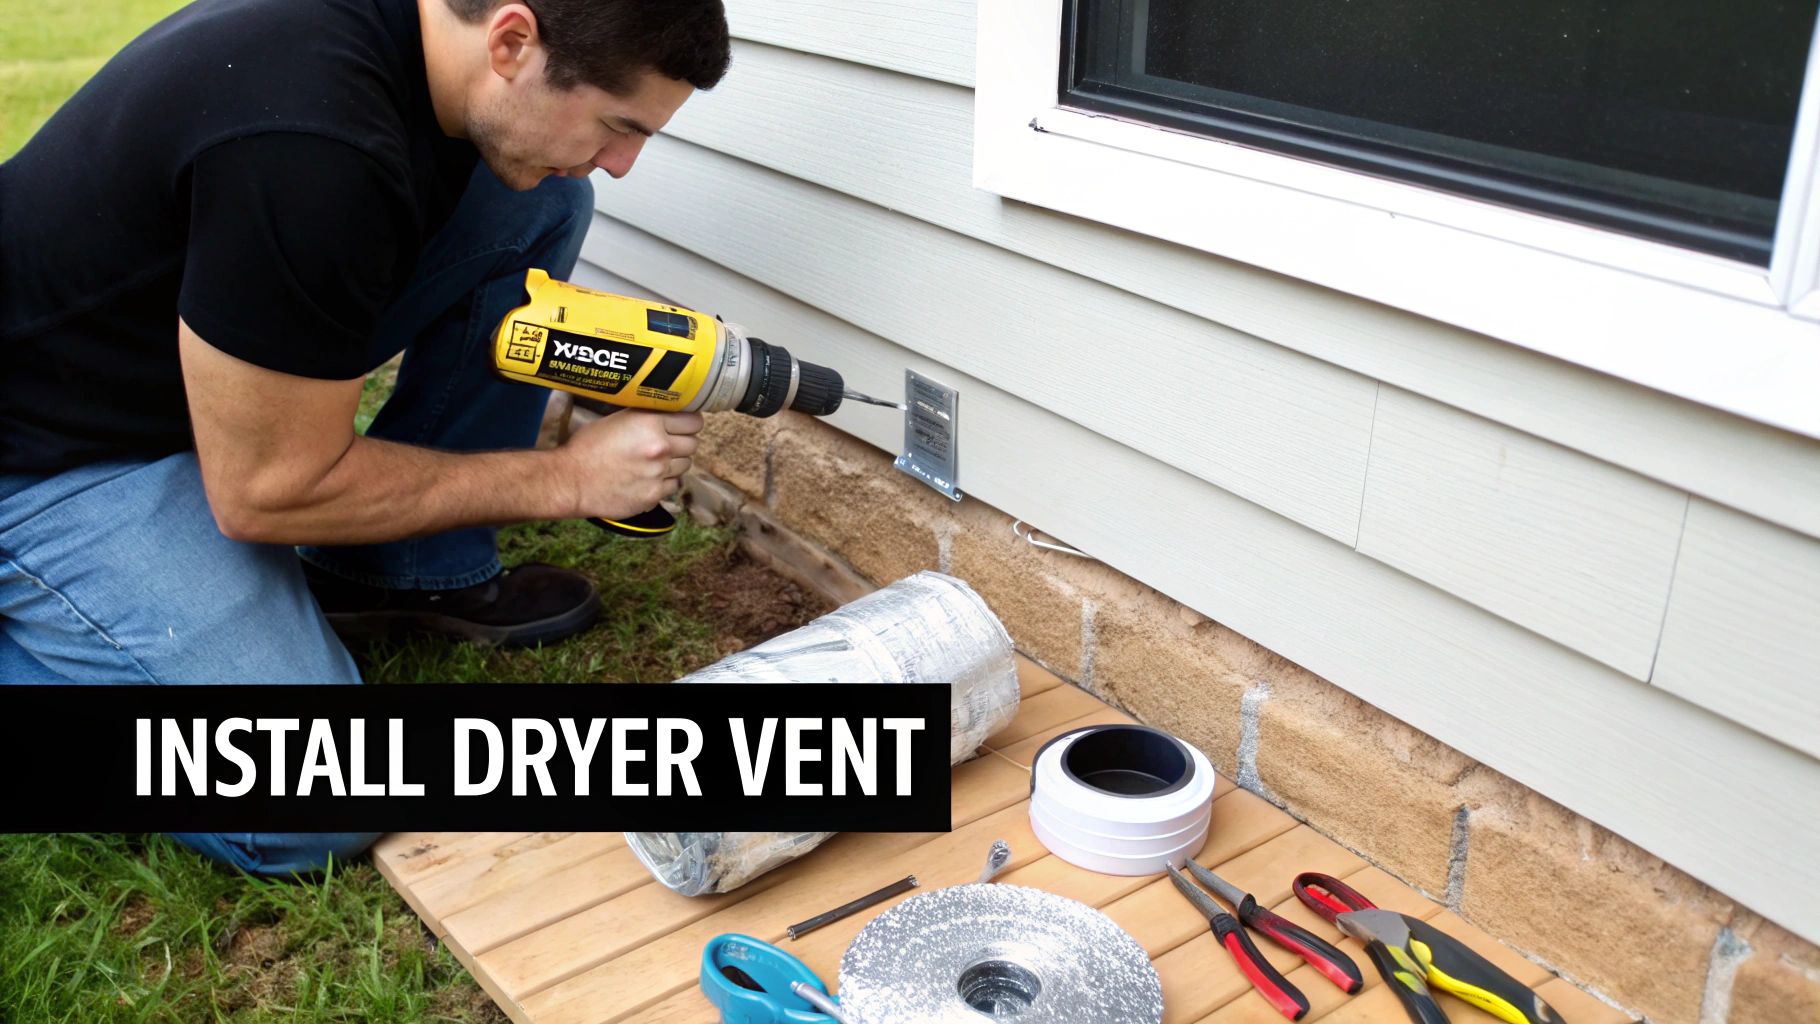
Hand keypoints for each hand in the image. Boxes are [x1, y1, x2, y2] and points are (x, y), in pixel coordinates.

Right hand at [559, 410, 703, 520]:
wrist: (570, 481)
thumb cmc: (586, 448)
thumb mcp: (616, 420)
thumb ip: (645, 417)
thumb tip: (668, 414)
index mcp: (650, 422)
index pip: (693, 421)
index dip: (689, 423)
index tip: (684, 426)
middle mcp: (659, 446)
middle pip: (693, 444)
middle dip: (682, 443)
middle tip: (667, 444)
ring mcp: (658, 473)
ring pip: (686, 465)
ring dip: (674, 463)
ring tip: (653, 462)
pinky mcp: (654, 494)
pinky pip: (674, 485)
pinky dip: (664, 482)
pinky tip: (647, 478)